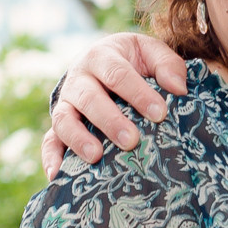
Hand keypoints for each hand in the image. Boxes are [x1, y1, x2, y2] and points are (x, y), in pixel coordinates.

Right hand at [43, 33, 191, 176]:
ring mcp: (66, 103)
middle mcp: (79, 79)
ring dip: (78, 138)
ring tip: (96, 156)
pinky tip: (57, 175)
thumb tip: (178, 89)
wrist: (103, 62)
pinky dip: (51, 157)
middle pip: (89, 98)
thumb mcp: (151, 53)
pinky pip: (49, 141)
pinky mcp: (59, 125)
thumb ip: (167, 65)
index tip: (159, 114)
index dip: (138, 93)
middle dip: (110, 120)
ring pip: (64, 119)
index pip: (118, 74)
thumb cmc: (133, 61)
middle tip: (131, 140)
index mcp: (102, 57)